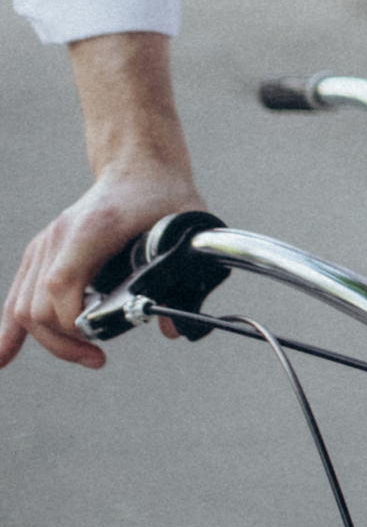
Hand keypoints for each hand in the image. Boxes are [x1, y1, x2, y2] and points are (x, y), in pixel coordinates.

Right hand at [0, 151, 209, 368]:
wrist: (138, 168)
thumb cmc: (163, 197)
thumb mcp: (188, 231)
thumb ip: (184, 278)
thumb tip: (171, 329)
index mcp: (91, 229)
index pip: (60, 285)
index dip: (75, 321)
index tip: (102, 341)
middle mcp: (59, 236)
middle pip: (37, 305)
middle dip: (65, 341)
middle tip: (99, 357)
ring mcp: (45, 244)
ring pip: (23, 306)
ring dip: (50, 339)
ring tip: (83, 353)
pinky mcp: (40, 253)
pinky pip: (17, 296)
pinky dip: (8, 329)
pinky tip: (0, 358)